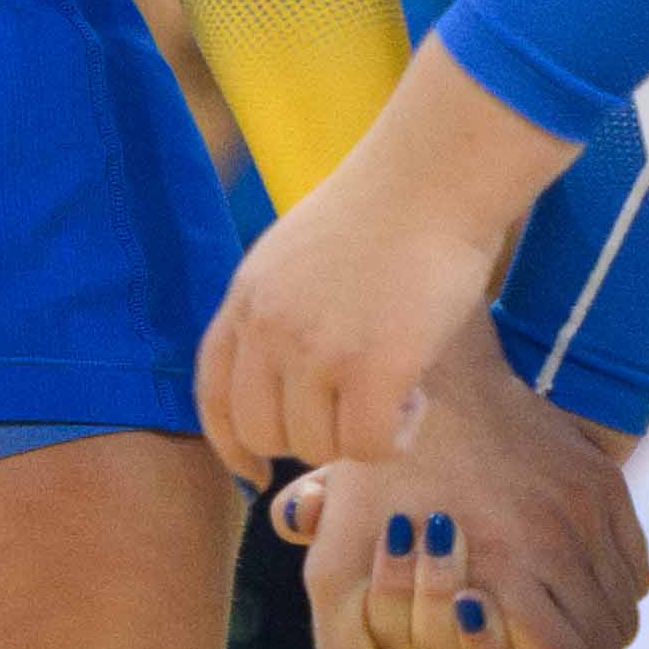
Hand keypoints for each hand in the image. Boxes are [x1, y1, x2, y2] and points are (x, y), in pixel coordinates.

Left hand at [200, 139, 529, 501]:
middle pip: (263, 432)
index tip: (253, 474)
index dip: (231, 445)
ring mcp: (315, 350)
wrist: (435, 173)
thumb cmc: (386, 207)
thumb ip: (278, 311)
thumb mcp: (295, 254)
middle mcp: (268, 327)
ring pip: (317, 445)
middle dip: (310, 438)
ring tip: (398, 392)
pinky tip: (416, 406)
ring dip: (359, 435)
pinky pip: (367, 446)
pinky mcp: (372, 367)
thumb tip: (288, 379)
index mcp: (245, 298)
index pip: (213, 396)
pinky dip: (394, 441)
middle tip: (358, 412)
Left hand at [280, 334, 643, 648]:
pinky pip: (634, 567)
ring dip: (589, 629)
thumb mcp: (331, 565)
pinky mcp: (604, 484)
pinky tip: (559, 575)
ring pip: (626, 612)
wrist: (424, 375)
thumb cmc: (373, 476)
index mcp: (503, 570)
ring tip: (541, 616)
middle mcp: (561, 544)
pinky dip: (608, 587)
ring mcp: (590, 512)